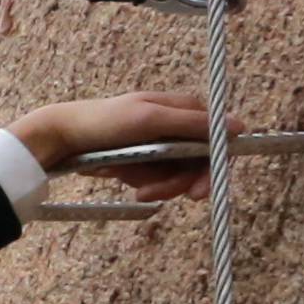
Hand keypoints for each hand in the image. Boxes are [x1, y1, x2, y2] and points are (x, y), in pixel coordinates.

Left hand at [17, 89, 218, 195]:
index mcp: (186, 108)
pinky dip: (145, 183)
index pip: (219, 140)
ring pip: (180, 176)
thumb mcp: (151, 119)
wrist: (63, 137)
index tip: (200, 189)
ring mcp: (164, 145)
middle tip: (157, 195)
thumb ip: (193, 125)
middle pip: (200, 164)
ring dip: (159, 185)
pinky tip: (126, 178)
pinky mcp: (148, 161)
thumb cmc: (106, 122)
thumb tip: (240, 128)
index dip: (214, 166)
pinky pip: (159, 180)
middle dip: (178, 182)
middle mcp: (179, 126)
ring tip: (135, 186)